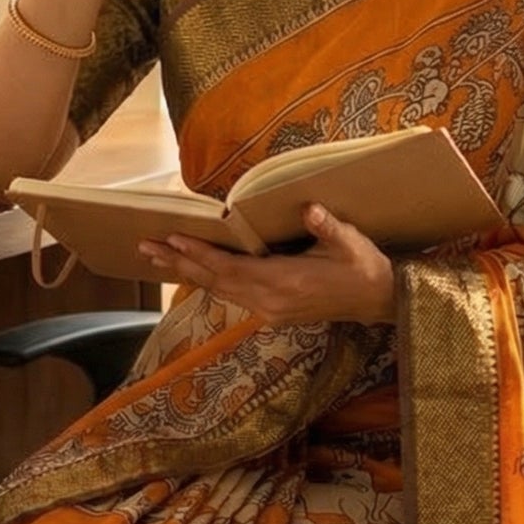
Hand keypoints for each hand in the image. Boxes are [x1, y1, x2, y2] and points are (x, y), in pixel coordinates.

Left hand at [139, 202, 395, 327]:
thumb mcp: (350, 243)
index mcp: (284, 283)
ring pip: (219, 290)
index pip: (230, 268)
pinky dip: (208, 280)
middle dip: (179, 263)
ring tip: (158, 257)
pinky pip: (231, 295)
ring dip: (188, 272)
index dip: (200, 254)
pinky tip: (193, 271)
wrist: (378, 301)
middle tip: (145, 247)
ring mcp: (269, 310)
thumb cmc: (364, 266)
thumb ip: (328, 227)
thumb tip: (310, 210)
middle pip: (214, 281)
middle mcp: (269, 301)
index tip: (173, 240)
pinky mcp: (272, 313)